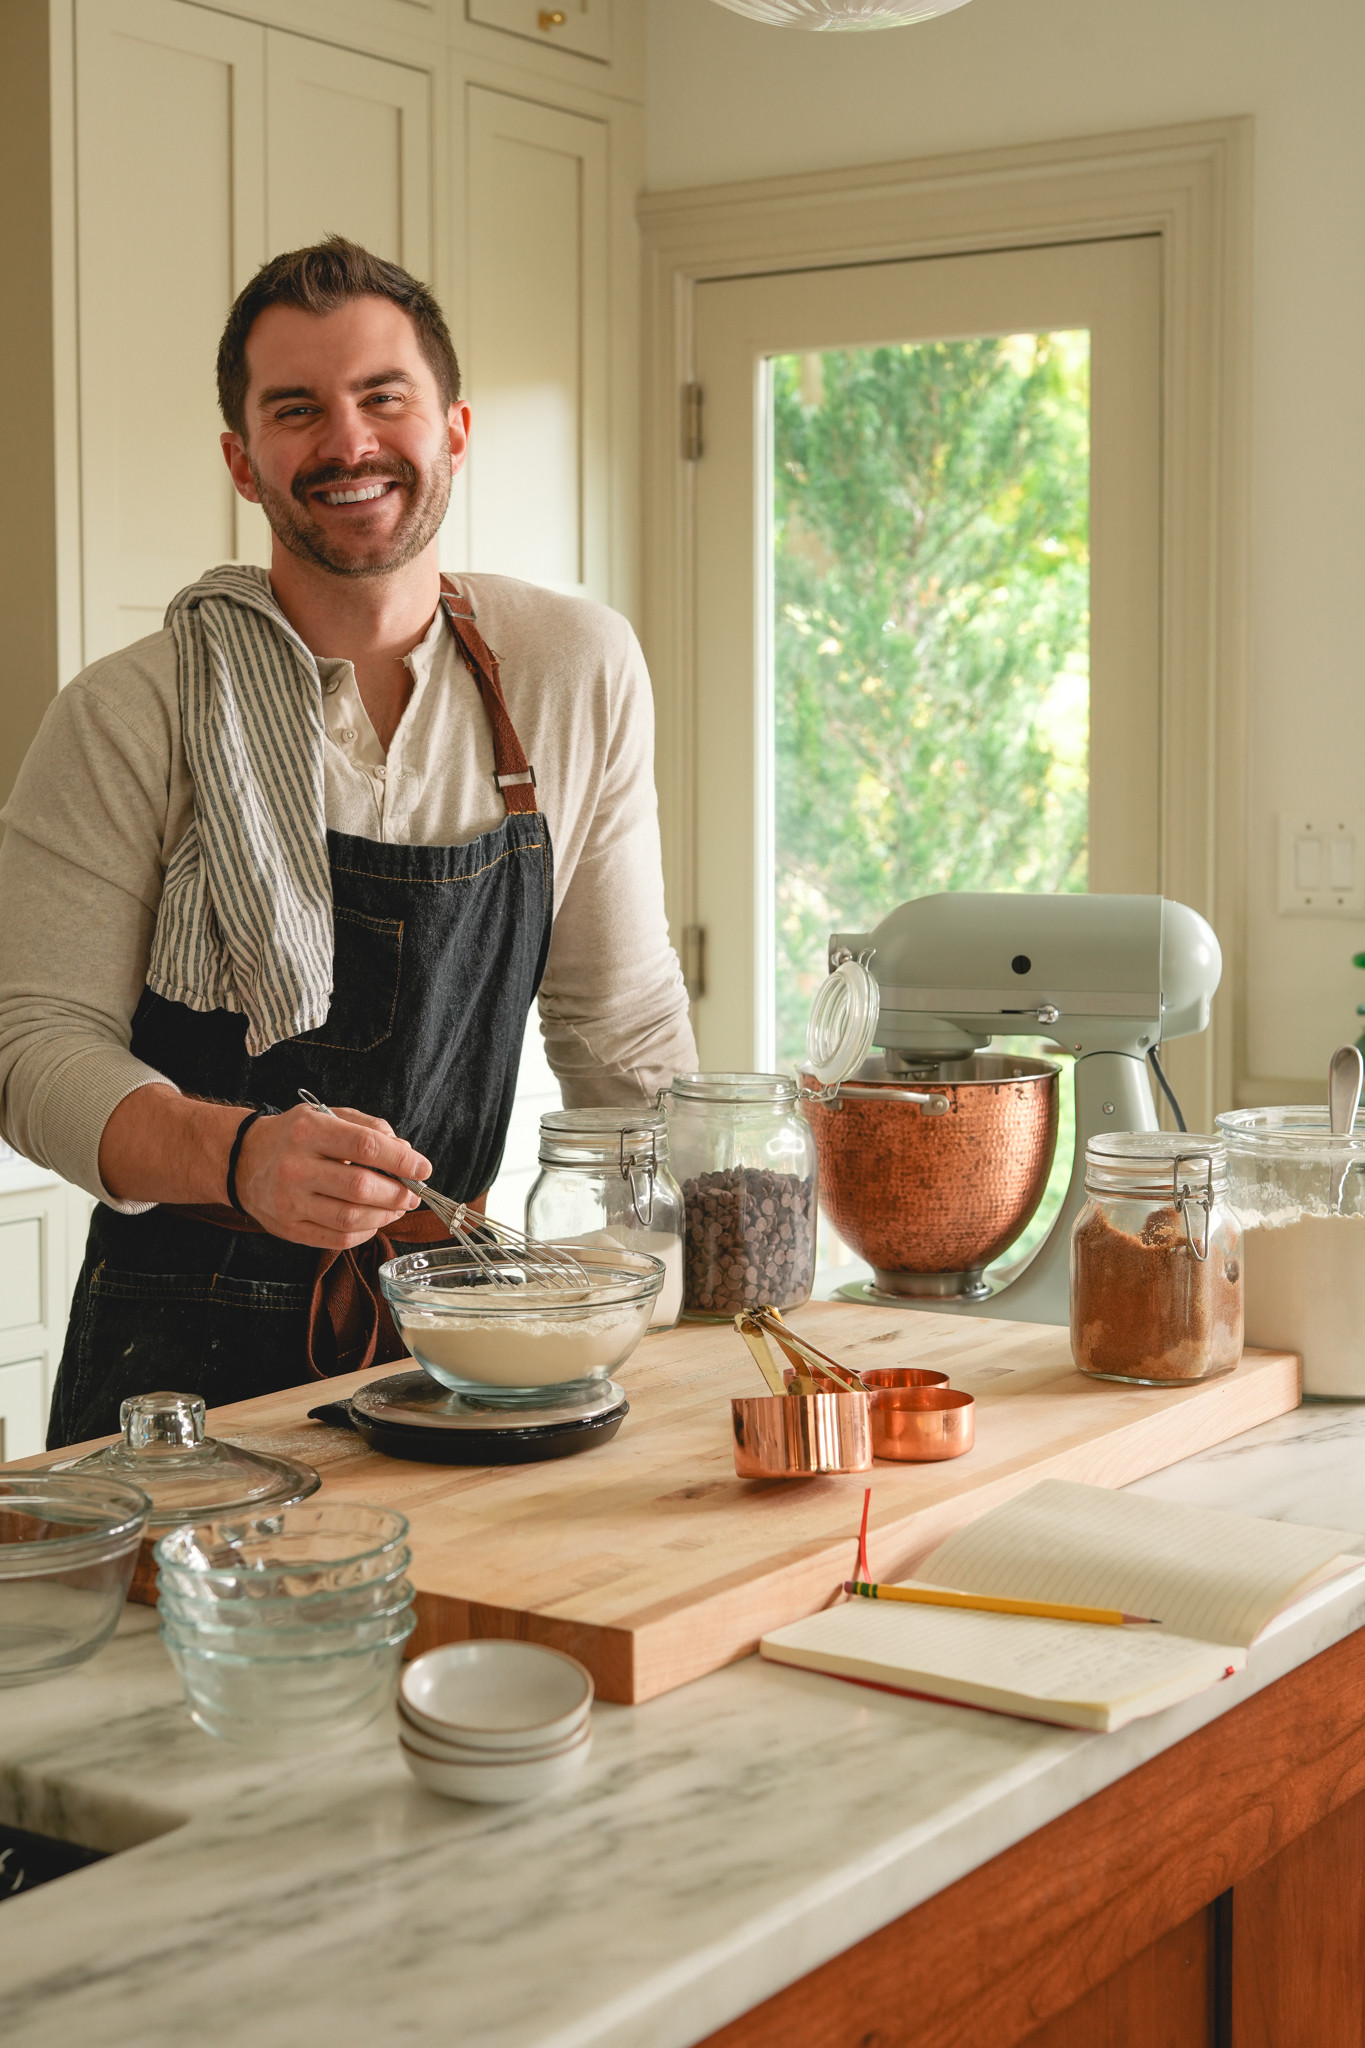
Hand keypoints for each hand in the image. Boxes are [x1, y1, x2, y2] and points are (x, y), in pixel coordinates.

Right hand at [233, 1104, 432, 1249]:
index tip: (423, 1167)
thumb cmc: (294, 1137)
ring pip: (351, 1219)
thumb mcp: (326, 1115)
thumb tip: (404, 1151)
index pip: (365, 1146)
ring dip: (384, 1216)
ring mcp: (289, 1201)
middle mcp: (295, 1167)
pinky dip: (364, 1233)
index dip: (401, 1160)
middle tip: (412, 1194)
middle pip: (360, 1187)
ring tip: (396, 1208)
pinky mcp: (287, 1228)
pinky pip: (337, 1239)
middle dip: (397, 1193)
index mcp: (308, 1131)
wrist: (242, 1160)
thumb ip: (368, 1128)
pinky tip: (372, 1222)